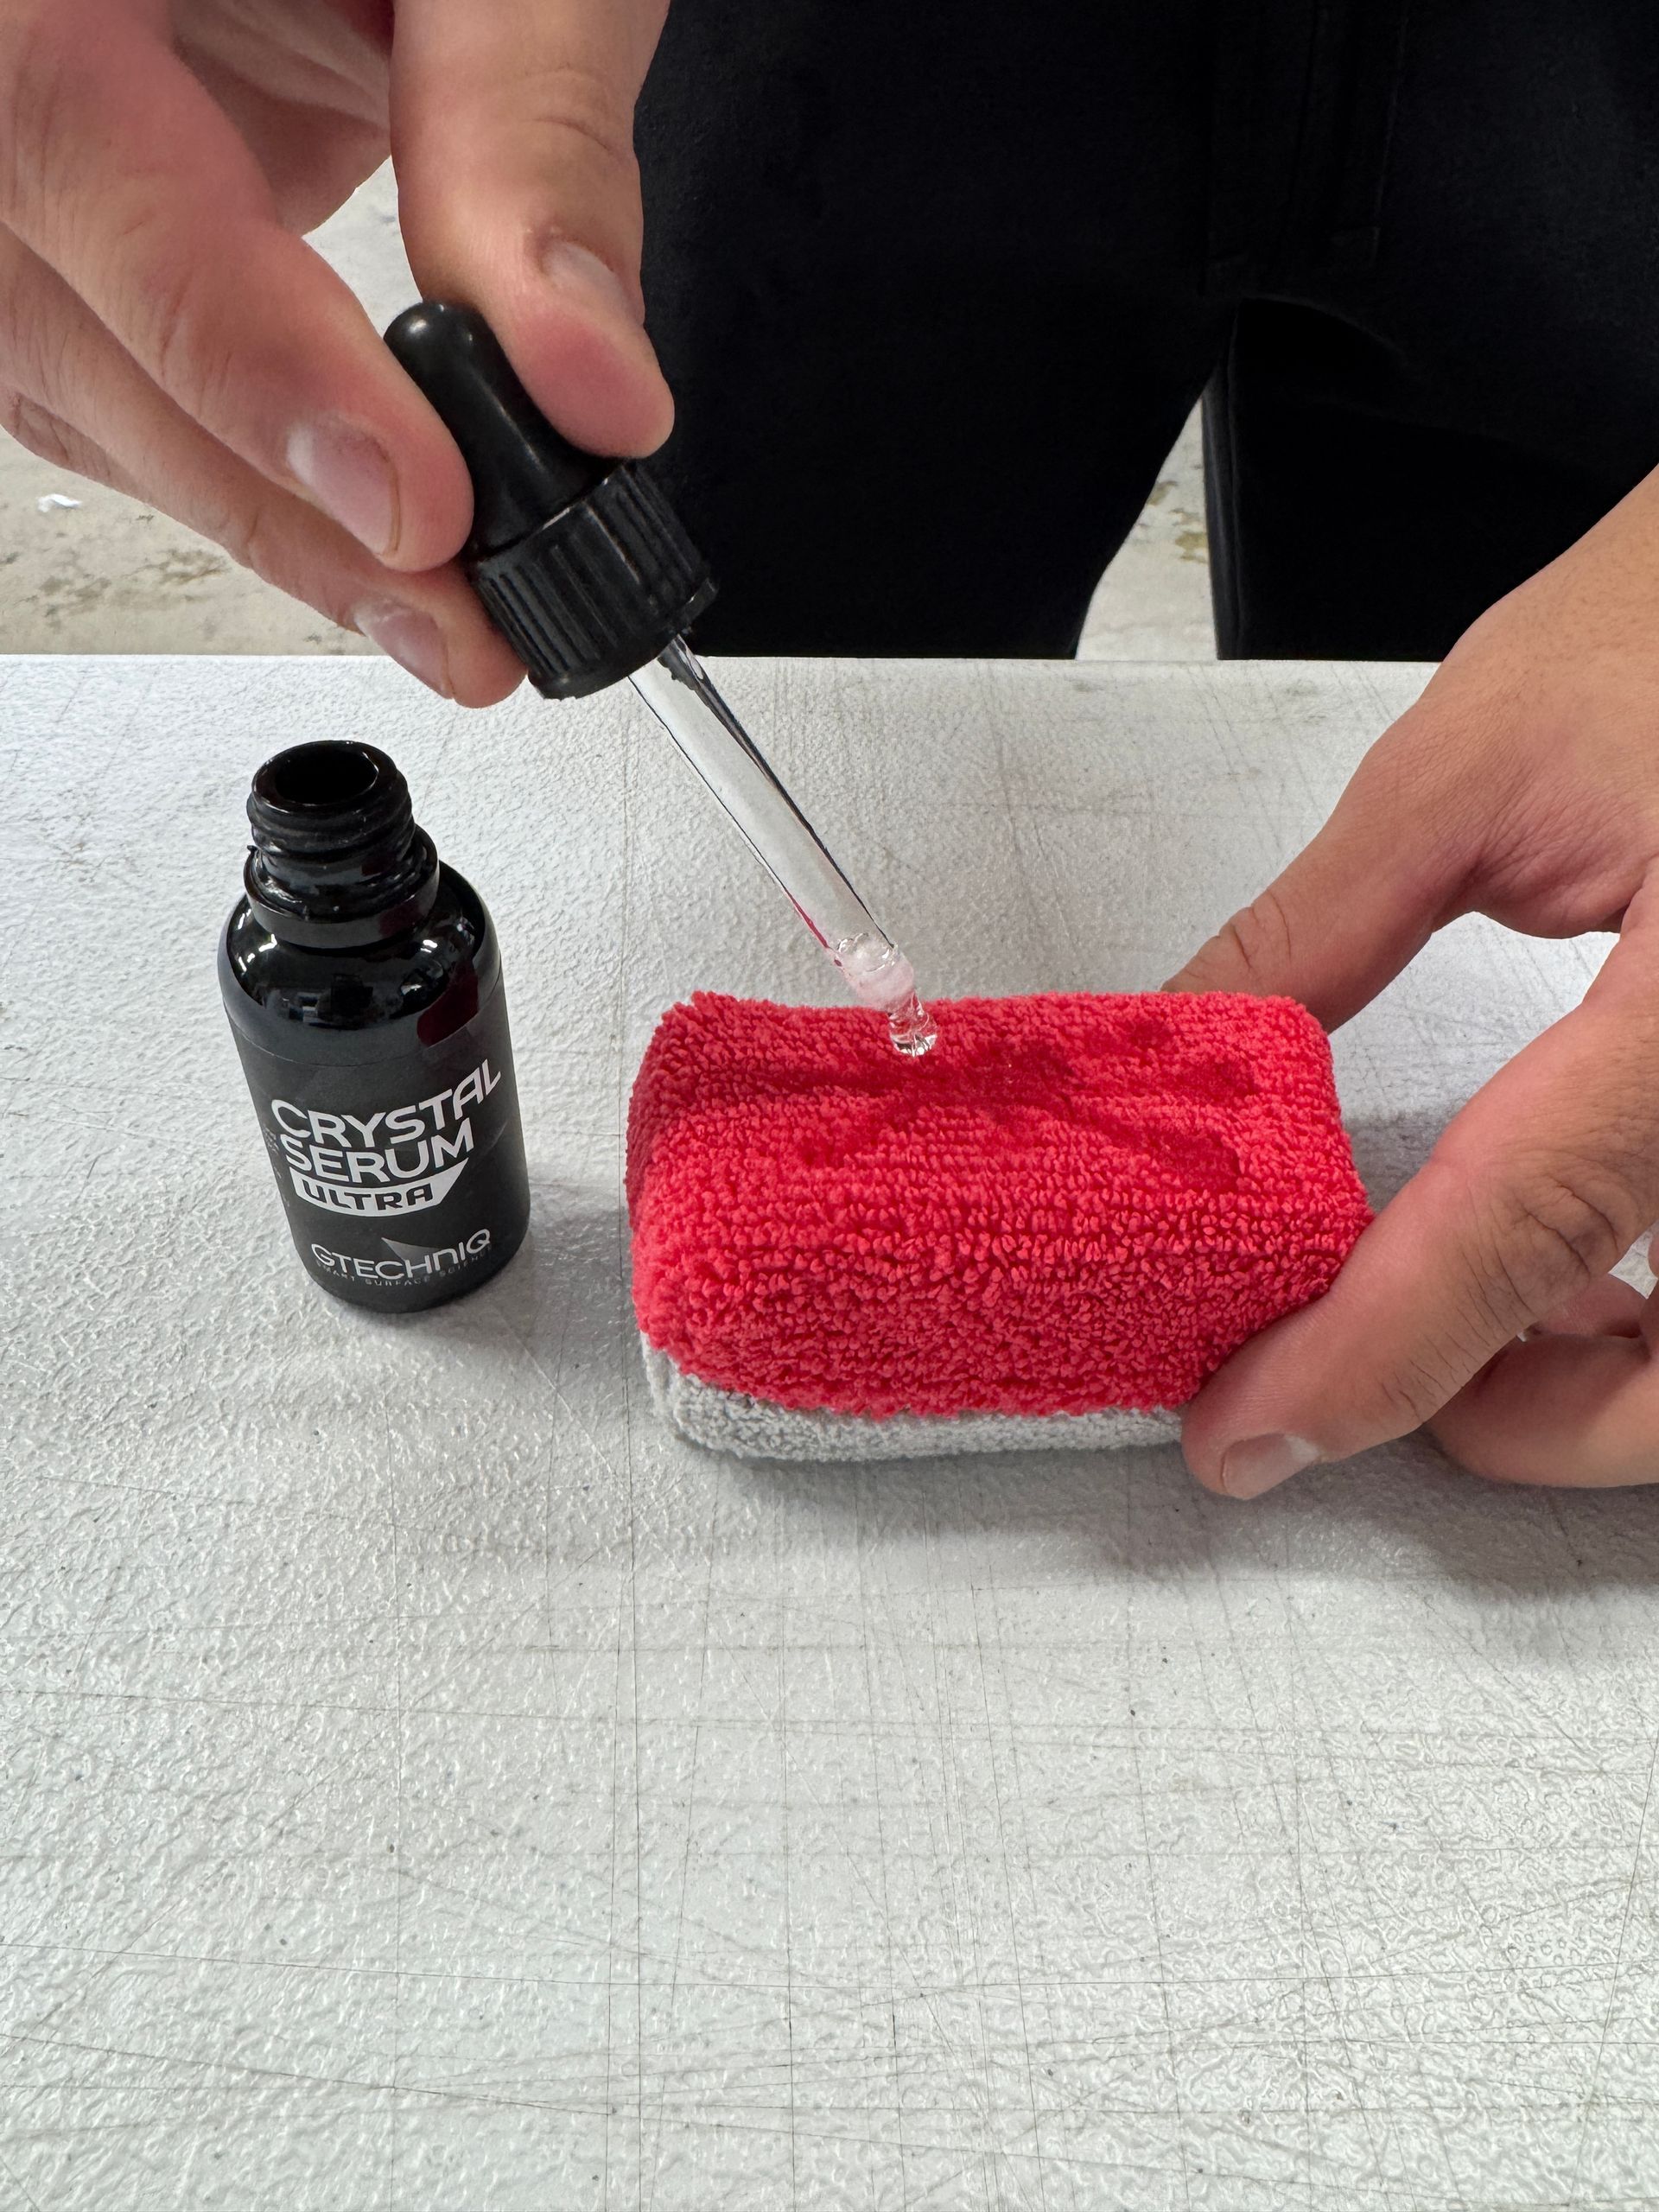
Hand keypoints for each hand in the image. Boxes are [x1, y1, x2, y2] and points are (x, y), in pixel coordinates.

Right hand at [0, 0, 671, 700]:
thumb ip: (528, 127)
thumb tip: (594, 387)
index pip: (77, 143)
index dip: (249, 353)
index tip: (416, 499)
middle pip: (58, 317)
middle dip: (279, 498)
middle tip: (465, 623)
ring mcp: (6, 135)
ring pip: (67, 383)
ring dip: (265, 523)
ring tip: (442, 623)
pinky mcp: (60, 219)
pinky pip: (106, 377)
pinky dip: (245, 474)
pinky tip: (367, 543)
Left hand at [1166, 469, 1658, 1491]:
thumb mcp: (1475, 770)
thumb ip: (1315, 941)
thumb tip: (1180, 1060)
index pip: (1524, 1223)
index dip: (1374, 1352)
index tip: (1249, 1422)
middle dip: (1525, 1423)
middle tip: (1356, 1380)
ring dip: (1604, 1389)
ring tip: (1464, 1339)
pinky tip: (1588, 1281)